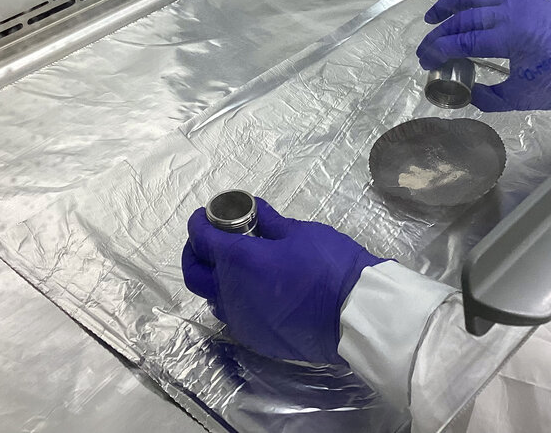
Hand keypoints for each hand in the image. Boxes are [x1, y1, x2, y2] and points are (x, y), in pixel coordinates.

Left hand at [181, 198, 386, 363]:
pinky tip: (257, 291)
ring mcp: (241, 321)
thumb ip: (269, 222)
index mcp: (238, 261)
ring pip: (213, 298)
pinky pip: (235, 317)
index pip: (201, 239)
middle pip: (194, 274)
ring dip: (216, 280)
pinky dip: (236, 300)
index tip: (205, 216)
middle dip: (195, 253)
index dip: (199, 224)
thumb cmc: (330, 266)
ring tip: (237, 267)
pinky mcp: (256, 339)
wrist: (356, 313)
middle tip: (210, 241)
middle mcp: (230, 294)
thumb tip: (254, 210)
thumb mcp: (300, 233)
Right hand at [416, 0, 550, 111]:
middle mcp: (513, 11)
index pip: (463, 40)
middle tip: (424, 47)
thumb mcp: (520, 98)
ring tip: (434, 16)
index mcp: (511, 37)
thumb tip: (466, 92)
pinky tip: (465, 2)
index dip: (439, 50)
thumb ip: (488, 97)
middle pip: (464, 17)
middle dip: (439, 33)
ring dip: (451, 3)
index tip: (426, 61)